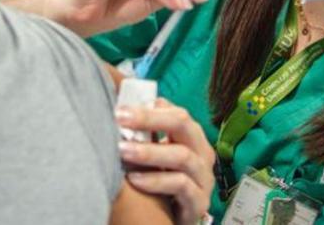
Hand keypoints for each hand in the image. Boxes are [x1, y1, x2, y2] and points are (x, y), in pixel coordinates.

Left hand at [117, 99, 215, 224]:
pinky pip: (181, 186)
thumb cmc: (163, 181)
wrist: (175, 218)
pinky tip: (134, 179)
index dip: (149, 109)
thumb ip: (147, 133)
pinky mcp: (199, 202)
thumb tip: (124, 108)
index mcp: (192, 138)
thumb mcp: (156, 155)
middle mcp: (201, 154)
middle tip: (120, 119)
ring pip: (183, 156)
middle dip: (150, 119)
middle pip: (183, 125)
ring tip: (123, 150)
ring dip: (150, 152)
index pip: (177, 113)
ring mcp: (203, 178)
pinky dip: (156, 180)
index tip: (120, 110)